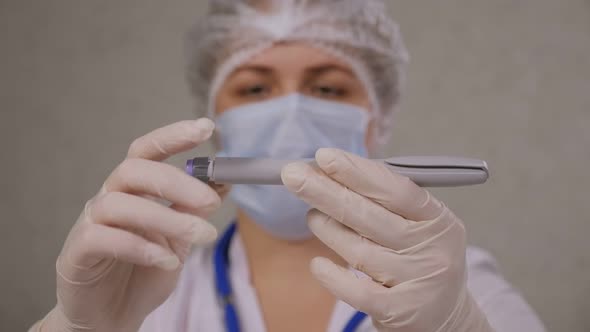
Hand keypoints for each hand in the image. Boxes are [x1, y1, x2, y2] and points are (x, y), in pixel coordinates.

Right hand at [39, 119, 220, 331]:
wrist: (111, 316)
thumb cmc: (143, 272)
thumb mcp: (178, 239)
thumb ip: (192, 210)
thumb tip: (223, 182)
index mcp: (133, 190)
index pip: (146, 151)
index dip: (172, 136)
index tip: (206, 128)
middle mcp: (109, 198)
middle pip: (134, 170)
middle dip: (176, 181)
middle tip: (212, 202)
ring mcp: (90, 223)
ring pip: (121, 204)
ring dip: (168, 218)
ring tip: (202, 236)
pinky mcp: (77, 252)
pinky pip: (104, 238)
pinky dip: (141, 247)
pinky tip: (168, 261)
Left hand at [282, 148, 493, 331]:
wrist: (446, 318)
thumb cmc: (421, 260)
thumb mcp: (419, 226)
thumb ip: (385, 203)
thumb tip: (332, 173)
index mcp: (438, 220)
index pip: (397, 190)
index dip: (358, 172)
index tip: (324, 157)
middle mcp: (431, 249)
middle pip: (370, 216)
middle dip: (327, 192)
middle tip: (292, 175)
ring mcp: (417, 281)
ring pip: (359, 251)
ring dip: (327, 229)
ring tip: (311, 216)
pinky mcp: (400, 312)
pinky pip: (357, 291)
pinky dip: (333, 276)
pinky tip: (317, 264)